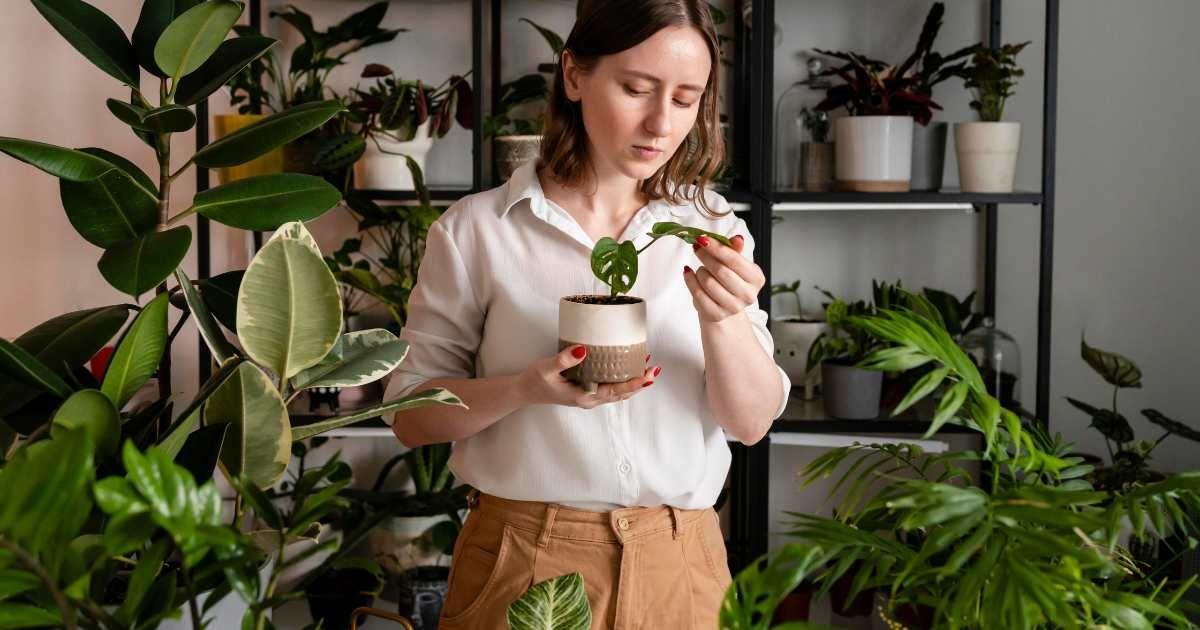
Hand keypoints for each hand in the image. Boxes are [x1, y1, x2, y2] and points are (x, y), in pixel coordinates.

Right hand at [518, 345, 660, 408]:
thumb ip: (563, 360)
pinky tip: (625, 366)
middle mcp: (590, 399)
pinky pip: (609, 388)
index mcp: (584, 396)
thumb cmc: (535, 380)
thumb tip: (583, 350)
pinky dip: (621, 379)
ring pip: (617, 392)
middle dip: (639, 382)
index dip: (634, 384)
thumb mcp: (547, 368)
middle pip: (621, 393)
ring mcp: (589, 397)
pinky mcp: (586, 391)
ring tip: (646, 365)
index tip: (648, 375)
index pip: (616, 392)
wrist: (525, 391)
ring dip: (632, 381)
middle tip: (654, 368)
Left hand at [683, 234, 764, 323]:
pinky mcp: (716, 315)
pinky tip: (689, 274)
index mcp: (756, 278)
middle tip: (696, 248)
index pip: (735, 260)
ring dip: (699, 271)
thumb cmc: (730, 280)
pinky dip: (690, 281)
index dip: (716, 248)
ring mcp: (733, 307)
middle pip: (720, 271)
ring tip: (700, 268)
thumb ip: (735, 250)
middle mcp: (748, 295)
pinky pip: (697, 294)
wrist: (724, 306)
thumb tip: (737, 238)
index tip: (703, 238)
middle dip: (705, 256)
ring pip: (708, 282)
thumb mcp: (735, 263)